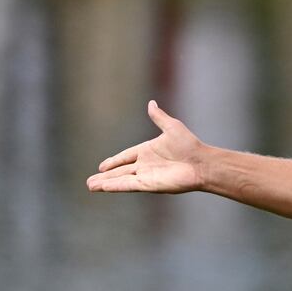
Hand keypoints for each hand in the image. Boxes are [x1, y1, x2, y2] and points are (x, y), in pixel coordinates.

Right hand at [86, 100, 205, 194]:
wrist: (201, 163)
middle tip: (90, 181)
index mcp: (148, 151)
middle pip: (120, 171)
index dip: (114, 161)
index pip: (126, 156)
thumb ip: (159, 117)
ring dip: (105, 183)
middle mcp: (146, 165)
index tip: (101, 166)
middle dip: (105, 176)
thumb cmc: (190, 145)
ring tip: (90, 186)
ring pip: (121, 179)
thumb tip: (151, 103)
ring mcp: (146, 175)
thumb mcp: (172, 127)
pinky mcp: (148, 184)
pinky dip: (115, 186)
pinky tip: (103, 188)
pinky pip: (128, 185)